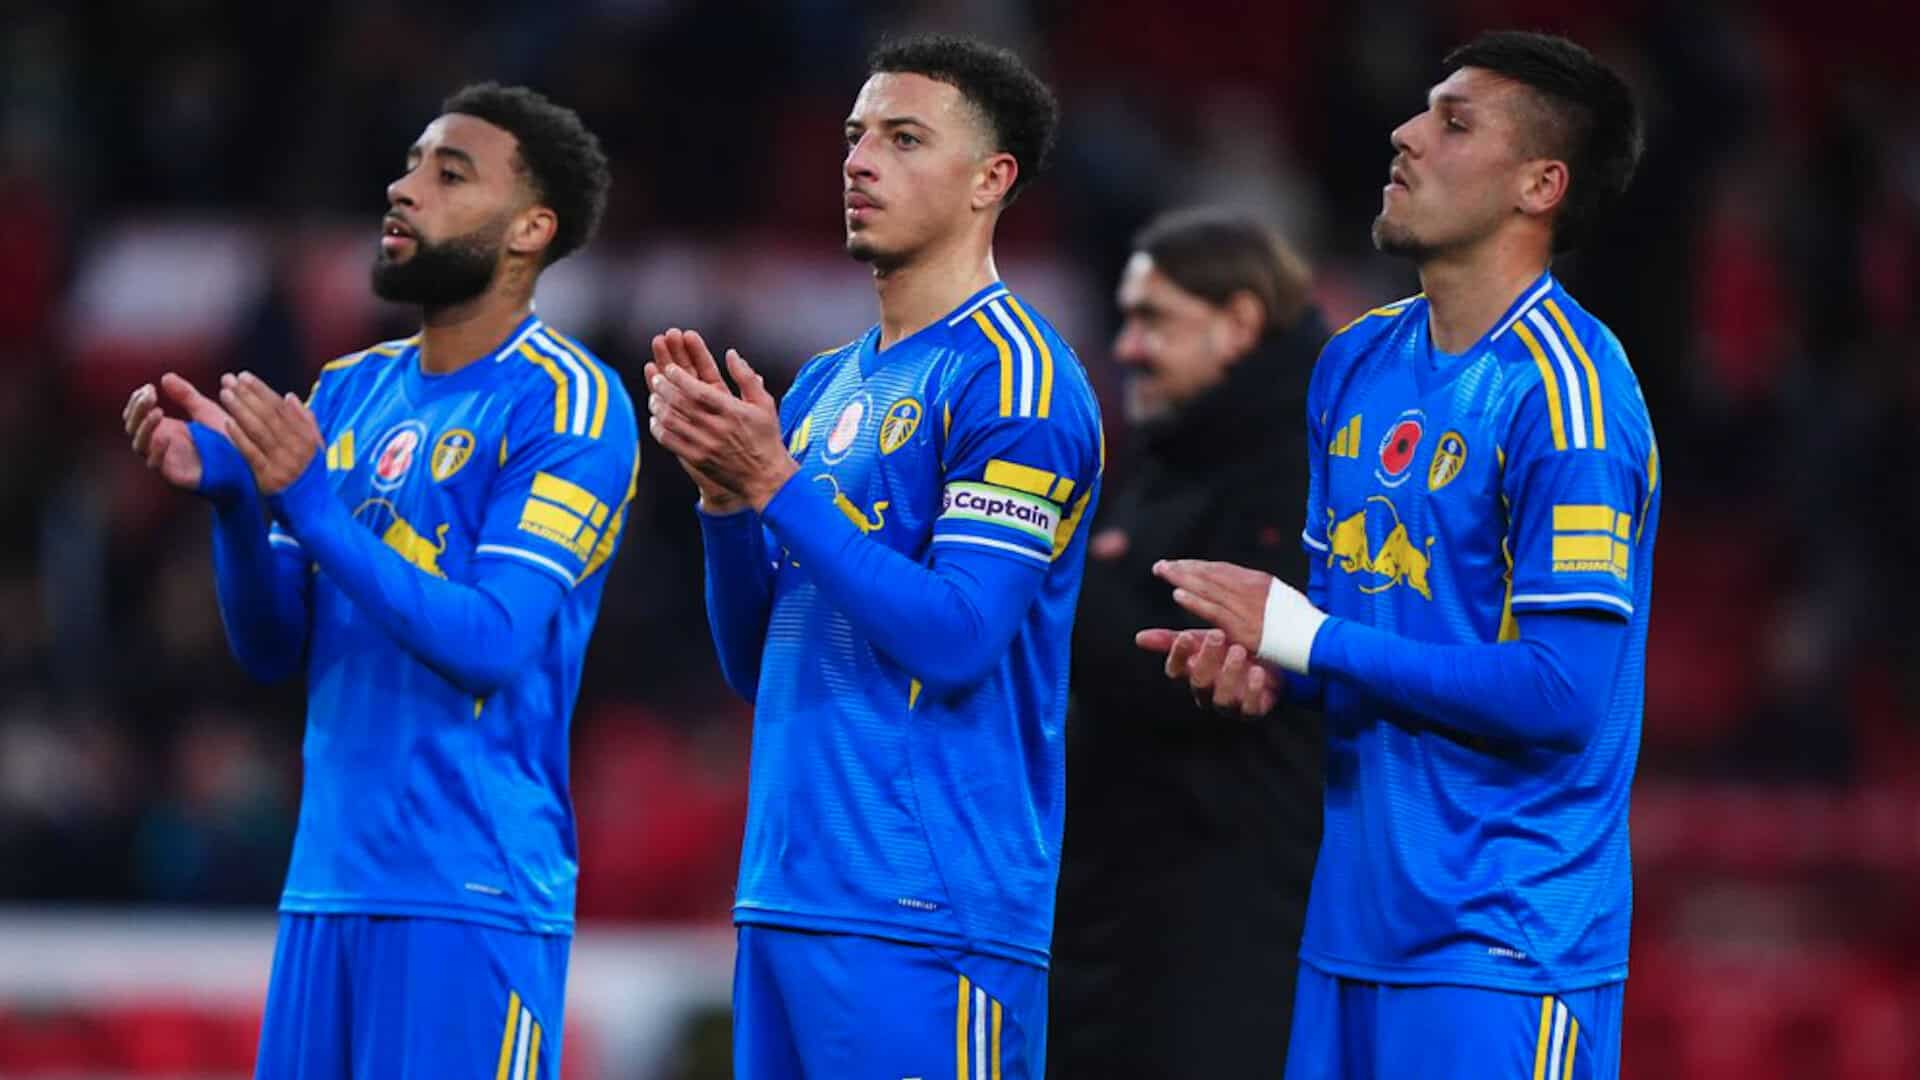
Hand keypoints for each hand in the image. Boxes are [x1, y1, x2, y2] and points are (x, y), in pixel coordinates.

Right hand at [123, 372, 234, 490]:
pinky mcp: (174, 474)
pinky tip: (164, 437)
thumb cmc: (226, 439)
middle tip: (150, 396)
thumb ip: (186, 395)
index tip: (148, 388)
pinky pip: (157, 464)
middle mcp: (160, 444)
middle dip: (138, 410)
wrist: (246, 464)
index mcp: (165, 428)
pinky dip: (157, 451)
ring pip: (140, 445)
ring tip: (156, 412)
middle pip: (133, 427)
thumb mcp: (205, 411)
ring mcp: (165, 459)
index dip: (138, 401)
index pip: (137, 415)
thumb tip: (165, 377)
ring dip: (144, 427)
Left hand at [219, 372, 323, 494]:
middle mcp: (297, 449)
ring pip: (259, 431)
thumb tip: (289, 396)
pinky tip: (227, 423)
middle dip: (248, 395)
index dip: (262, 391)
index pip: (282, 408)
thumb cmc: (309, 477)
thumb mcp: (315, 449)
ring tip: (225, 394)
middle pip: (269, 416)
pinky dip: (240, 437)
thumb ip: (305, 422)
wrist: (312, 511)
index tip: (245, 376)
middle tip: (230, 380)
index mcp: (307, 438)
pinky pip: (252, 453)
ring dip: (241, 410)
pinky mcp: (269, 478)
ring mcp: (283, 464)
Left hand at [648, 329, 748, 512]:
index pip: (699, 390)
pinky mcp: (697, 460)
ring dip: (658, 406)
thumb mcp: (764, 403)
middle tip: (657, 378)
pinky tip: (656, 420)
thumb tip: (730, 354)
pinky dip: (659, 429)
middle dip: (664, 387)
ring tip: (654, 396)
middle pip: (680, 403)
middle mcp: (717, 428)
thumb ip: (746, 377)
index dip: (680, 377)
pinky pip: (670, 442)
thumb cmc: (765, 437)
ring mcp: (705, 445)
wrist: (765, 477)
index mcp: (732, 411)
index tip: (669, 368)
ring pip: (672, 421)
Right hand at [1135, 626, 1280, 718]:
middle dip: (1207, 659)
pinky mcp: (1252, 711)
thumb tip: (1139, 638)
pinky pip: (1250, 708)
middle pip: (1199, 682)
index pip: (1176, 670)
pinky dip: (1253, 691)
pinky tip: (1257, 672)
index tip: (1185, 635)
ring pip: (1222, 698)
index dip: (1178, 655)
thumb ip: (1174, 640)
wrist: (1268, 661)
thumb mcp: (1203, 640)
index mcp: (1192, 674)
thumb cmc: (1229, 650)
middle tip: (1217, 634)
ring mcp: (1230, 705)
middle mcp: (1207, 693)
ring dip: (1229, 673)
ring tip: (1238, 651)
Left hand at [1153, 558, 1326, 673]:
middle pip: (1211, 573)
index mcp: (1260, 581)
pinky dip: (1195, 600)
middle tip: (1161, 565)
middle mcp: (1252, 588)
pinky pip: (1214, 610)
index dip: (1198, 566)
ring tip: (1163, 573)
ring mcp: (1247, 606)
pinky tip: (1177, 594)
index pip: (1222, 569)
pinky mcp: (1244, 626)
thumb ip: (1261, 593)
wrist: (1319, 640)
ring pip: (1208, 587)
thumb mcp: (1283, 599)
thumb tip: (1246, 587)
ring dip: (1183, 578)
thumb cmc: (1304, 624)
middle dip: (1185, 568)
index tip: (1180, 563)